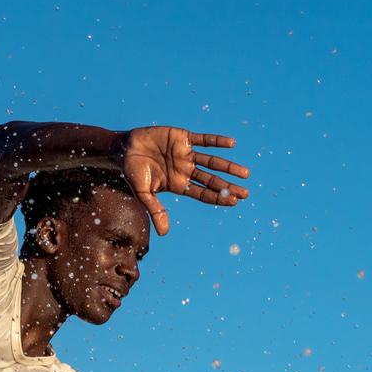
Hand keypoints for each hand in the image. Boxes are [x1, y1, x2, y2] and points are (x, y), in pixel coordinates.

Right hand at [118, 125, 249, 235]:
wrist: (125, 148)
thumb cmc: (132, 172)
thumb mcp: (142, 193)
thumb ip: (155, 210)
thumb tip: (164, 233)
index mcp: (178, 185)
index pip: (203, 194)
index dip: (218, 198)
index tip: (233, 202)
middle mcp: (186, 171)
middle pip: (212, 180)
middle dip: (229, 186)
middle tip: (246, 193)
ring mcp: (186, 154)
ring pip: (212, 162)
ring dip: (228, 167)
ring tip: (245, 174)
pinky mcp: (183, 138)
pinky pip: (204, 140)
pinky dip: (217, 141)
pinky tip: (232, 144)